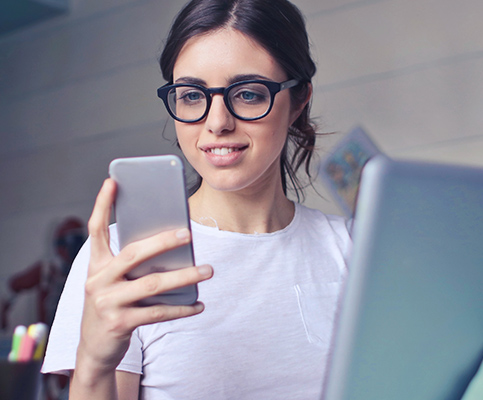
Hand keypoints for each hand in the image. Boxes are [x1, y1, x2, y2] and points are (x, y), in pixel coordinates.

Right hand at [75, 179, 212, 380]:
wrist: (94, 349)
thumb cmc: (111, 305)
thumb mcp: (113, 282)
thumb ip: (133, 265)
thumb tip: (172, 246)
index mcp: (96, 265)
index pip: (96, 229)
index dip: (102, 204)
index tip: (112, 181)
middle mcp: (98, 280)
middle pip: (133, 253)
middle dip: (162, 241)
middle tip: (187, 233)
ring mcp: (107, 302)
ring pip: (152, 283)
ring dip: (184, 276)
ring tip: (208, 270)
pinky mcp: (119, 323)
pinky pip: (158, 312)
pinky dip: (181, 308)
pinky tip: (199, 304)